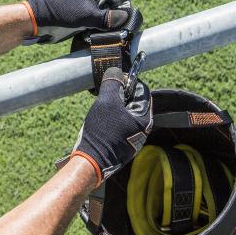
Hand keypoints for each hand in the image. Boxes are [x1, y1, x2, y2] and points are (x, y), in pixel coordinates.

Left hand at [24, 0, 141, 43]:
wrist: (39, 22)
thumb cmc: (62, 12)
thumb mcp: (87, 14)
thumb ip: (107, 17)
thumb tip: (125, 18)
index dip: (124, 4)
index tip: (130, 17)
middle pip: (112, 7)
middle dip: (119, 18)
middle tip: (124, 29)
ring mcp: (87, 11)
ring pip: (105, 19)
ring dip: (110, 28)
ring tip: (115, 36)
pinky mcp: (82, 23)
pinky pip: (97, 27)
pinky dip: (101, 33)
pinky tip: (104, 39)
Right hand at [66, 68, 152, 185]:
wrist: (91, 163)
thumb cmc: (101, 133)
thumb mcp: (106, 102)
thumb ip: (113, 83)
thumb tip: (116, 71)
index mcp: (144, 119)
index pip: (142, 91)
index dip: (128, 81)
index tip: (114, 80)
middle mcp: (142, 129)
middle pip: (133, 102)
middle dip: (119, 95)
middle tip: (105, 96)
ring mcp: (132, 138)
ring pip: (124, 113)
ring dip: (113, 108)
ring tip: (100, 111)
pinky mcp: (122, 145)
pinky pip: (119, 125)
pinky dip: (110, 119)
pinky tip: (99, 123)